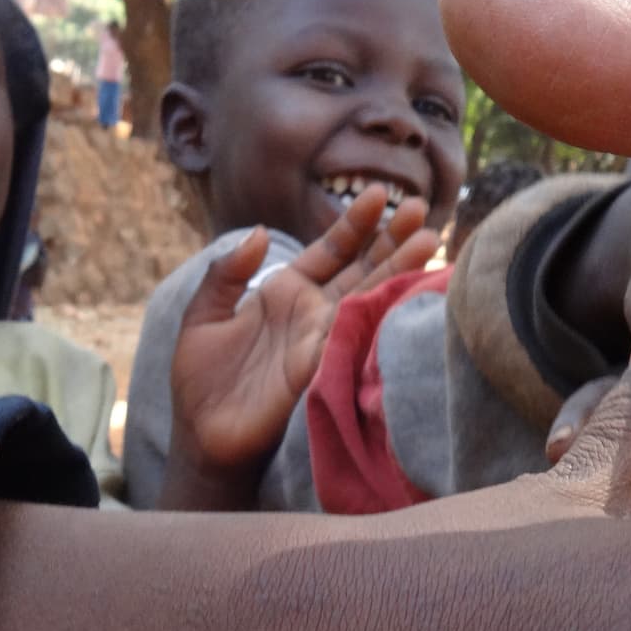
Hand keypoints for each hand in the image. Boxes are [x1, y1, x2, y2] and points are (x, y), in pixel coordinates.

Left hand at [163, 185, 439, 508]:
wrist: (202, 436)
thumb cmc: (201, 381)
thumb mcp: (202, 316)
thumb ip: (226, 274)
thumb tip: (256, 233)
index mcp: (286, 293)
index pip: (330, 251)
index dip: (355, 224)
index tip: (379, 194)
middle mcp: (313, 314)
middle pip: (362, 270)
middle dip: (392, 240)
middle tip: (423, 208)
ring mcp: (323, 341)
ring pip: (369, 299)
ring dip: (399, 272)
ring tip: (429, 241)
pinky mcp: (323, 370)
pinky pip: (357, 338)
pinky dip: (382, 316)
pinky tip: (407, 294)